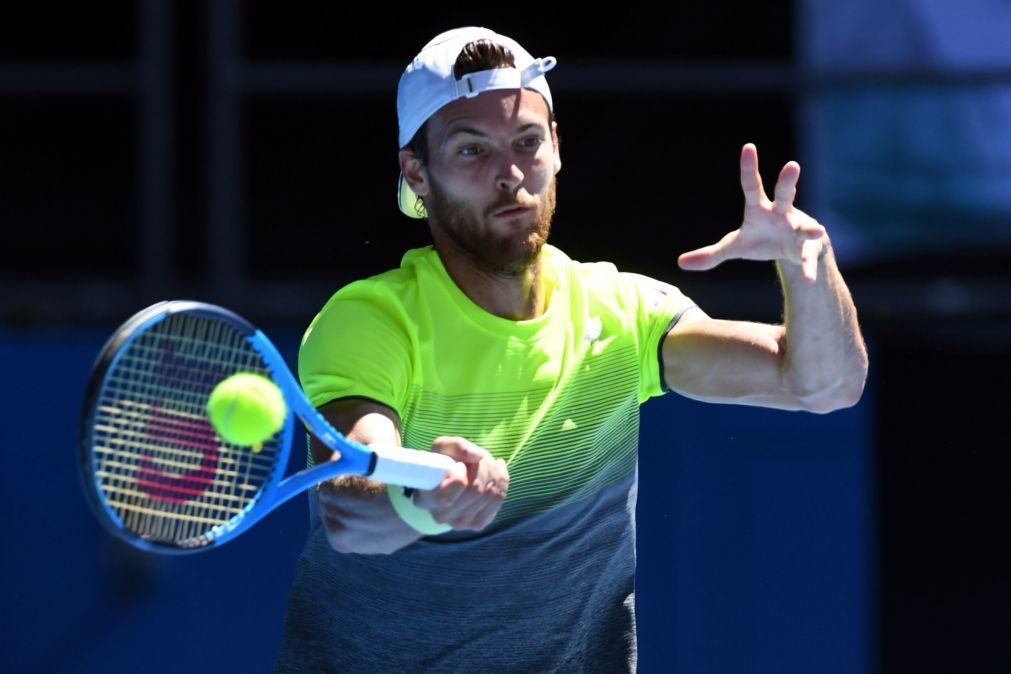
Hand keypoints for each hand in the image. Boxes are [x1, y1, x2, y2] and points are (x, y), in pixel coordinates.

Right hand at [414, 436, 508, 530]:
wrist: (444, 484)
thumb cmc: (441, 464)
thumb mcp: (442, 447)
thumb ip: (458, 446)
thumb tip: (478, 456)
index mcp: (428, 498)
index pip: (458, 484)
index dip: (463, 470)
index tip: (458, 464)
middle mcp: (443, 516)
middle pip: (478, 489)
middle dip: (483, 466)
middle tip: (477, 459)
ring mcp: (461, 523)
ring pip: (491, 494)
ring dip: (494, 472)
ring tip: (485, 464)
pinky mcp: (478, 523)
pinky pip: (499, 498)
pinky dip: (502, 480)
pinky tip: (495, 472)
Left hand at [677, 143, 826, 281]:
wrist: (791, 252)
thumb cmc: (761, 241)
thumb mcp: (734, 248)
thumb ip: (710, 255)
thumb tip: (680, 263)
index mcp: (759, 210)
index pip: (752, 186)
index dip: (749, 167)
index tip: (748, 147)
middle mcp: (782, 213)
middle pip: (784, 194)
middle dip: (788, 181)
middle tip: (792, 165)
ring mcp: (798, 228)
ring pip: (805, 225)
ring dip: (810, 228)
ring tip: (818, 230)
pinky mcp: (808, 247)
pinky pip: (808, 257)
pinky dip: (809, 267)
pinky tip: (810, 279)